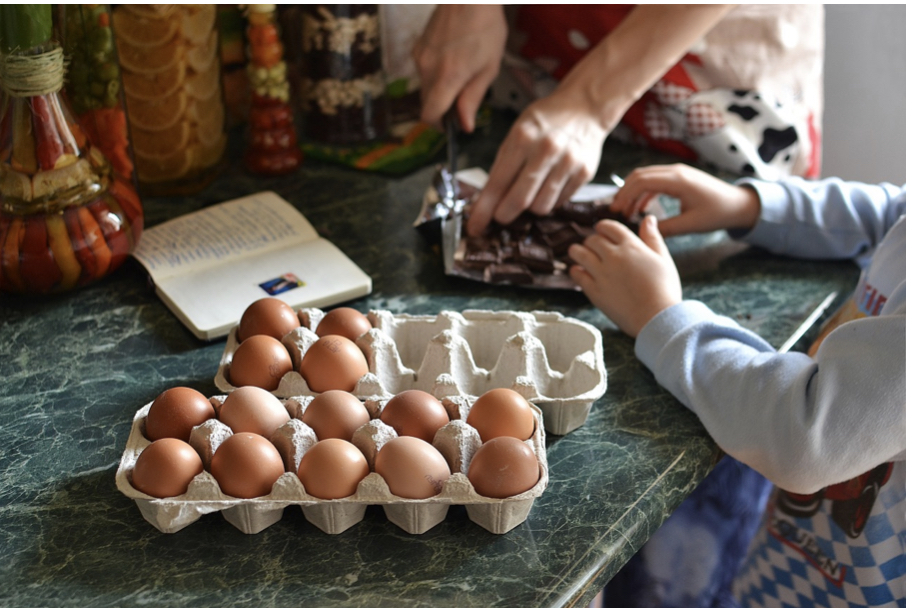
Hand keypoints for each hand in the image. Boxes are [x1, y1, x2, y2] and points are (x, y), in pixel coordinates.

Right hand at [412, 5, 506, 131]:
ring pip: (425, 87)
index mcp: (448, 77)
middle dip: (442, 107)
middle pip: (427, 103)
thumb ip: (473, 98)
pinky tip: (452, 59)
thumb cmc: (485, 26)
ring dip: (439, 89)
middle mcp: (428, 69)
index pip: (429, 114)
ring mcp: (420, 57)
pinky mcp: (418, 47)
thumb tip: (465, 125)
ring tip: (461, 72)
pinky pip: (424, 70)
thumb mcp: (489, 67)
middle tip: (463, 99)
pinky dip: (435, 73)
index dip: (438, 125)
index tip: (450, 126)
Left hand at [465, 90, 607, 236]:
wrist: (584, 107)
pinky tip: (548, 185)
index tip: (475, 227)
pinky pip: (559, 202)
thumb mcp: (517, 132)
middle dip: (504, 215)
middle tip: (501, 216)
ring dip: (530, 207)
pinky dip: (549, 200)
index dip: (484, 210)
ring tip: (529, 192)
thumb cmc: (544, 121)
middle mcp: (546, 150)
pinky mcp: (584, 173)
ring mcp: (568, 163)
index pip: (498, 183)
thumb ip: (502, 166)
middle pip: (520, 201)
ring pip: (541, 207)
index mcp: (523, 138)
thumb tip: (486, 202)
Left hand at [568, 215, 681, 336]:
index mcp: (631, 246)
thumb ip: (653, 237)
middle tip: (592, 246)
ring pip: (579, 253)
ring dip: (577, 251)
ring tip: (578, 254)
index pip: (609, 227)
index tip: (601, 230)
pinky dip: (575, 270)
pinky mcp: (594, 290)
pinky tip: (579, 271)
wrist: (656, 318)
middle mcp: (613, 256)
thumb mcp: (663, 259)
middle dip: (592, 241)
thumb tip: (648, 218)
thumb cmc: (664, 289)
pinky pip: (577, 274)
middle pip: (592, 239)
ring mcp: (601, 273)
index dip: (603, 227)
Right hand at [610, 164, 761, 235]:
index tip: (615, 211)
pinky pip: (656, 181)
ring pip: (646, 176)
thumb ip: (666, 228)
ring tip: (625, 211)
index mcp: (678, 181)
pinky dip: (644, 192)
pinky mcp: (680, 177)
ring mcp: (678, 172)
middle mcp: (676, 172)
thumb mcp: (690, 225)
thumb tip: (643, 231)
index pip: (642, 181)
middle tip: (615, 211)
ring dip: (633, 191)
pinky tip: (640, 208)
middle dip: (624, 192)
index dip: (625, 195)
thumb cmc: (717, 213)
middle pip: (640, 175)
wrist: (738, 203)